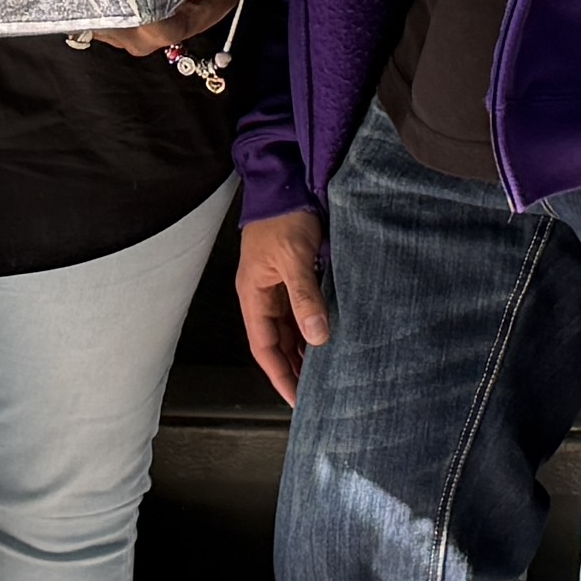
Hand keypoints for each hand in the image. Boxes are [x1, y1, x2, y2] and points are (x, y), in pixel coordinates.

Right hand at [235, 208, 331, 398]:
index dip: (280, 375)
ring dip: (304, 349)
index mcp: (253, 294)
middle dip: (294, 368)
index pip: (264, 348)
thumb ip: (305, 297)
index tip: (298, 398)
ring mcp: (277, 286)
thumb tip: (317, 337)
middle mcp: (263, 294)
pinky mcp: (294, 275)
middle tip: (318, 393)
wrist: (286, 181)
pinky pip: (301, 311)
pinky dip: (312, 328)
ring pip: (290, 329)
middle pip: (276, 343)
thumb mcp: (294, 258)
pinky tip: (327, 339)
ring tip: (325, 372)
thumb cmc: (283, 216)